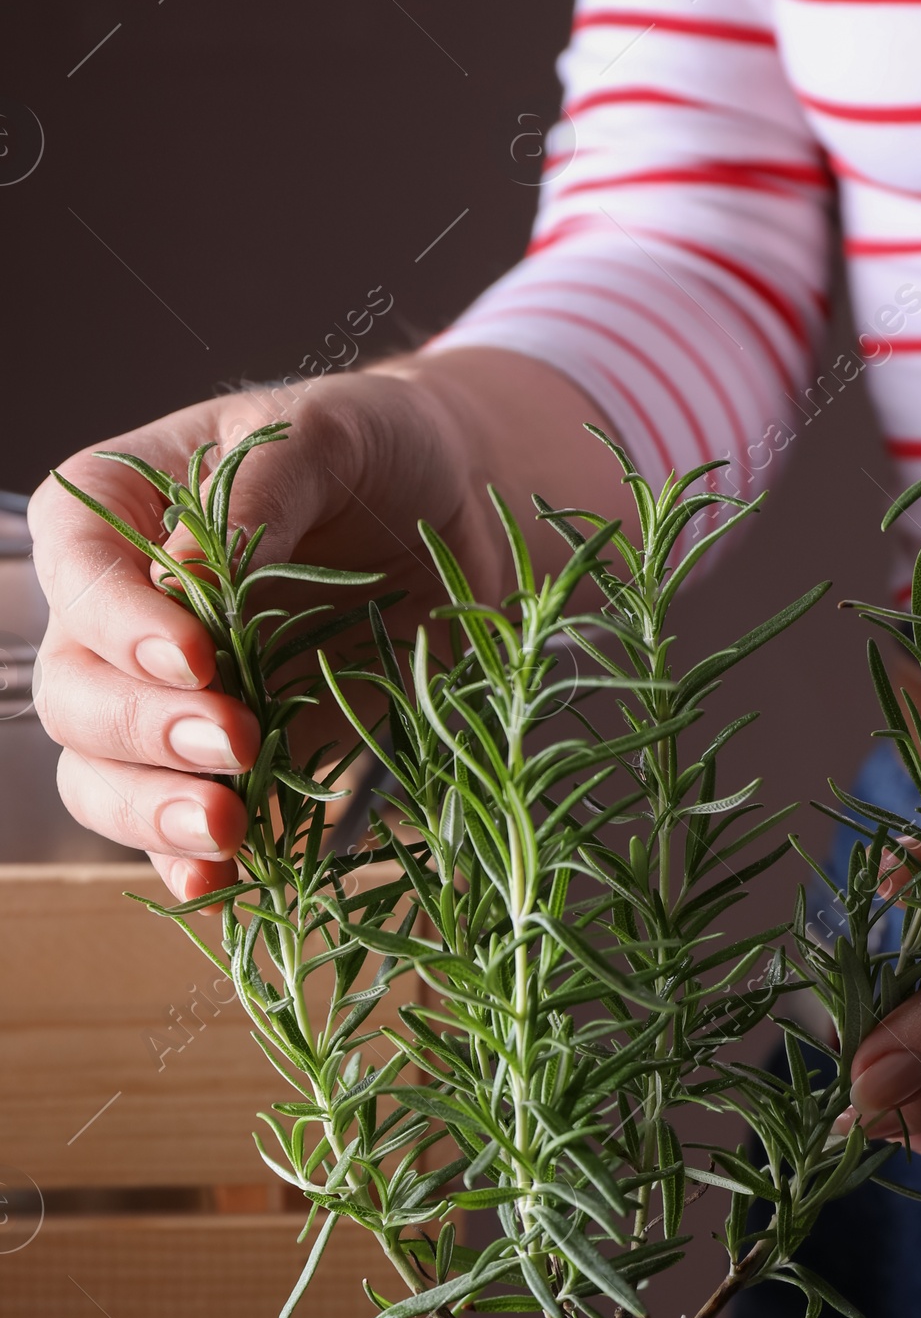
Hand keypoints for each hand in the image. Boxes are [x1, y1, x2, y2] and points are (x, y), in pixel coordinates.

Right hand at [30, 351, 625, 900]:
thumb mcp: (330, 433)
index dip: (120, 621)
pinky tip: (217, 884)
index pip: (77, 567)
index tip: (199, 657)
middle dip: (143, 728)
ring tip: (226, 828)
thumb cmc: (377, 451)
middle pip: (74, 690)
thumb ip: (260, 487)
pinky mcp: (226, 764)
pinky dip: (186, 863)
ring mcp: (166, 699)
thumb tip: (187, 572)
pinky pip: (173, 829)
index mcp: (118, 507)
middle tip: (232, 739)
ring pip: (100, 774)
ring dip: (149, 811)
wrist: (449, 519)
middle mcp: (119, 613)